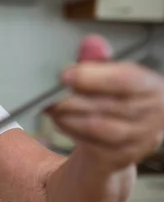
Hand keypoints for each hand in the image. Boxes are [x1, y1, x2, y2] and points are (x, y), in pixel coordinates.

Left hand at [46, 35, 163, 168]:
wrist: (121, 141)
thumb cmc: (114, 103)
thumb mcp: (108, 78)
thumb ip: (99, 61)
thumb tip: (91, 43)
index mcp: (152, 87)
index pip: (126, 80)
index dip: (93, 76)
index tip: (64, 74)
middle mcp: (154, 114)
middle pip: (109, 104)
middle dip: (72, 97)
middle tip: (48, 92)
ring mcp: (141, 139)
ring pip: (98, 126)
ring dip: (68, 115)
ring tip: (51, 106)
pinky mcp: (123, 158)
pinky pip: (92, 144)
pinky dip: (70, 130)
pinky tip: (59, 120)